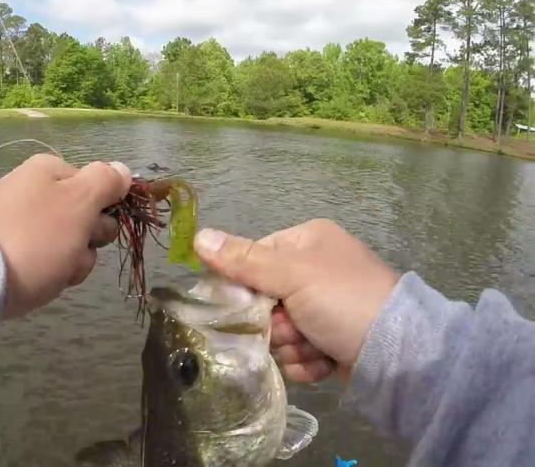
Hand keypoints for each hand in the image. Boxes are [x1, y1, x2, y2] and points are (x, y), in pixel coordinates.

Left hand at [0, 155, 130, 318]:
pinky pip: (40, 260)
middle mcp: (32, 190)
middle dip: (86, 241)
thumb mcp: (79, 201)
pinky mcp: (4, 250)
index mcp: (49, 170)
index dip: (103, 212)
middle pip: (83, 218)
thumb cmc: (36, 237)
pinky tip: (33, 281)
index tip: (94, 228)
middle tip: (69, 251)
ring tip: (48, 273)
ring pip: (66, 245)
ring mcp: (16, 221)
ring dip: (69, 263)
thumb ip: (106, 182)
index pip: (98, 188)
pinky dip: (44, 273)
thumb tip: (122, 169)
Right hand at [193, 219, 399, 382]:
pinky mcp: (332, 341)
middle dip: (274, 323)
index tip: (250, 305)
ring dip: (291, 345)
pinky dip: (306, 362)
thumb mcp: (292, 274)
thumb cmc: (344, 301)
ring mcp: (325, 308)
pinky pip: (297, 352)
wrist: (401, 355)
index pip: (253, 259)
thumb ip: (243, 260)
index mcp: (307, 241)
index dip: (245, 286)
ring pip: (278, 331)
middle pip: (263, 300)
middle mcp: (315, 271)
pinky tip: (323, 361)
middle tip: (292, 328)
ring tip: (315, 346)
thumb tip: (197, 236)